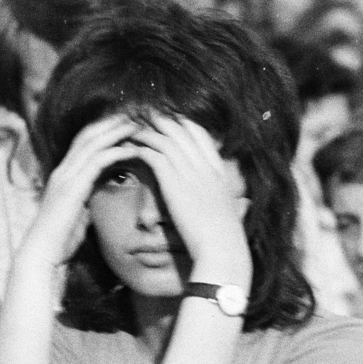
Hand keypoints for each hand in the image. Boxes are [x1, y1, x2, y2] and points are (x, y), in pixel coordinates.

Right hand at [21, 114, 139, 269]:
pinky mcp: (72, 188)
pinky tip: (132, 149)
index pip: (83, 141)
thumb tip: (99, 190)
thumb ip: (86, 196)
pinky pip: (96, 162)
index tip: (124, 122)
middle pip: (88, 135)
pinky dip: (116, 152)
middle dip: (111, 122)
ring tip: (136, 124)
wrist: (43, 254)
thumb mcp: (77, 211)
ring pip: (92, 143)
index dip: (103, 129)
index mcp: (63, 175)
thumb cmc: (61, 239)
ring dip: (116, 132)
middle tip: (133, 113)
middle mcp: (63, 170)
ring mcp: (65, 177)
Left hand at [127, 116, 251, 283]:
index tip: (167, 120)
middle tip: (142, 115)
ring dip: (146, 130)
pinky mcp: (174, 182)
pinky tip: (129, 148)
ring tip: (129, 127)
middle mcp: (204, 165)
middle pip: (180, 129)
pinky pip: (154, 154)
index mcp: (218, 171)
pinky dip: (140, 148)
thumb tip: (233, 202)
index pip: (199, 134)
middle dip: (160, 119)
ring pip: (164, 137)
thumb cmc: (225, 239)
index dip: (181, 123)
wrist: (222, 249)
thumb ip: (224, 200)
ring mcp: (191, 171)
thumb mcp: (229, 213)